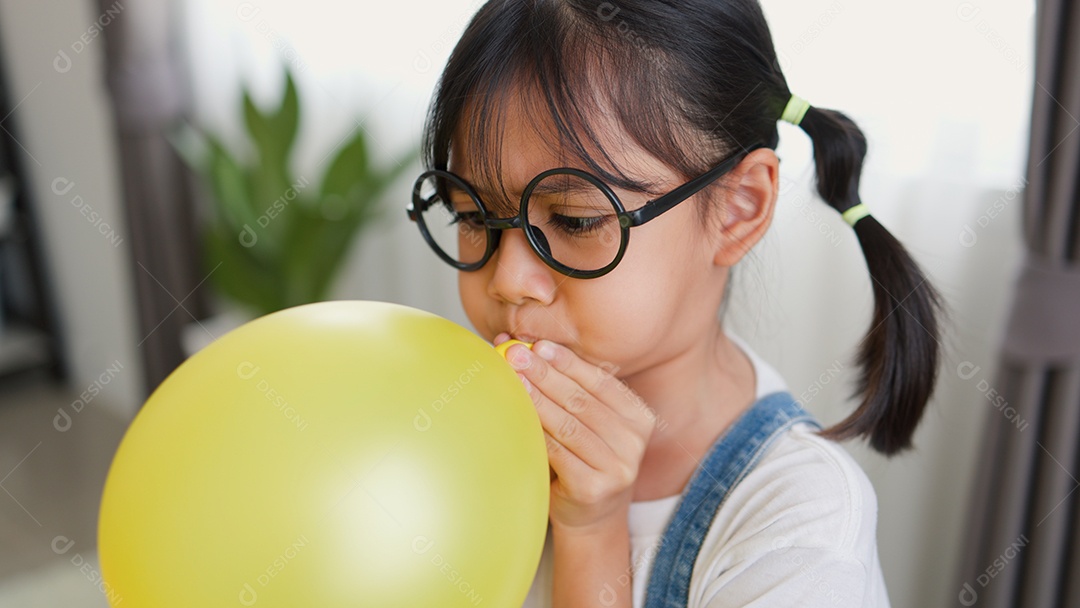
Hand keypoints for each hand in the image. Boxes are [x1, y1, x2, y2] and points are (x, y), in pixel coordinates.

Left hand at [497, 335, 656, 532]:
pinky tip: (519, 413)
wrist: (590, 516)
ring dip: (538, 397)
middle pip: (582, 401)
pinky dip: (536, 429)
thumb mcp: (589, 422)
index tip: (539, 345)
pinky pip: (558, 451)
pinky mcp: (593, 488)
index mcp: (639, 418)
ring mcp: (617, 467)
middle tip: (516, 354)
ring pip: (568, 424)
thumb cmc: (584, 459)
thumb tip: (525, 346)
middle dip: (546, 374)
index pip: (601, 382)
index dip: (569, 362)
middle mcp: (634, 442)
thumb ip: (569, 388)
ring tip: (514, 378)